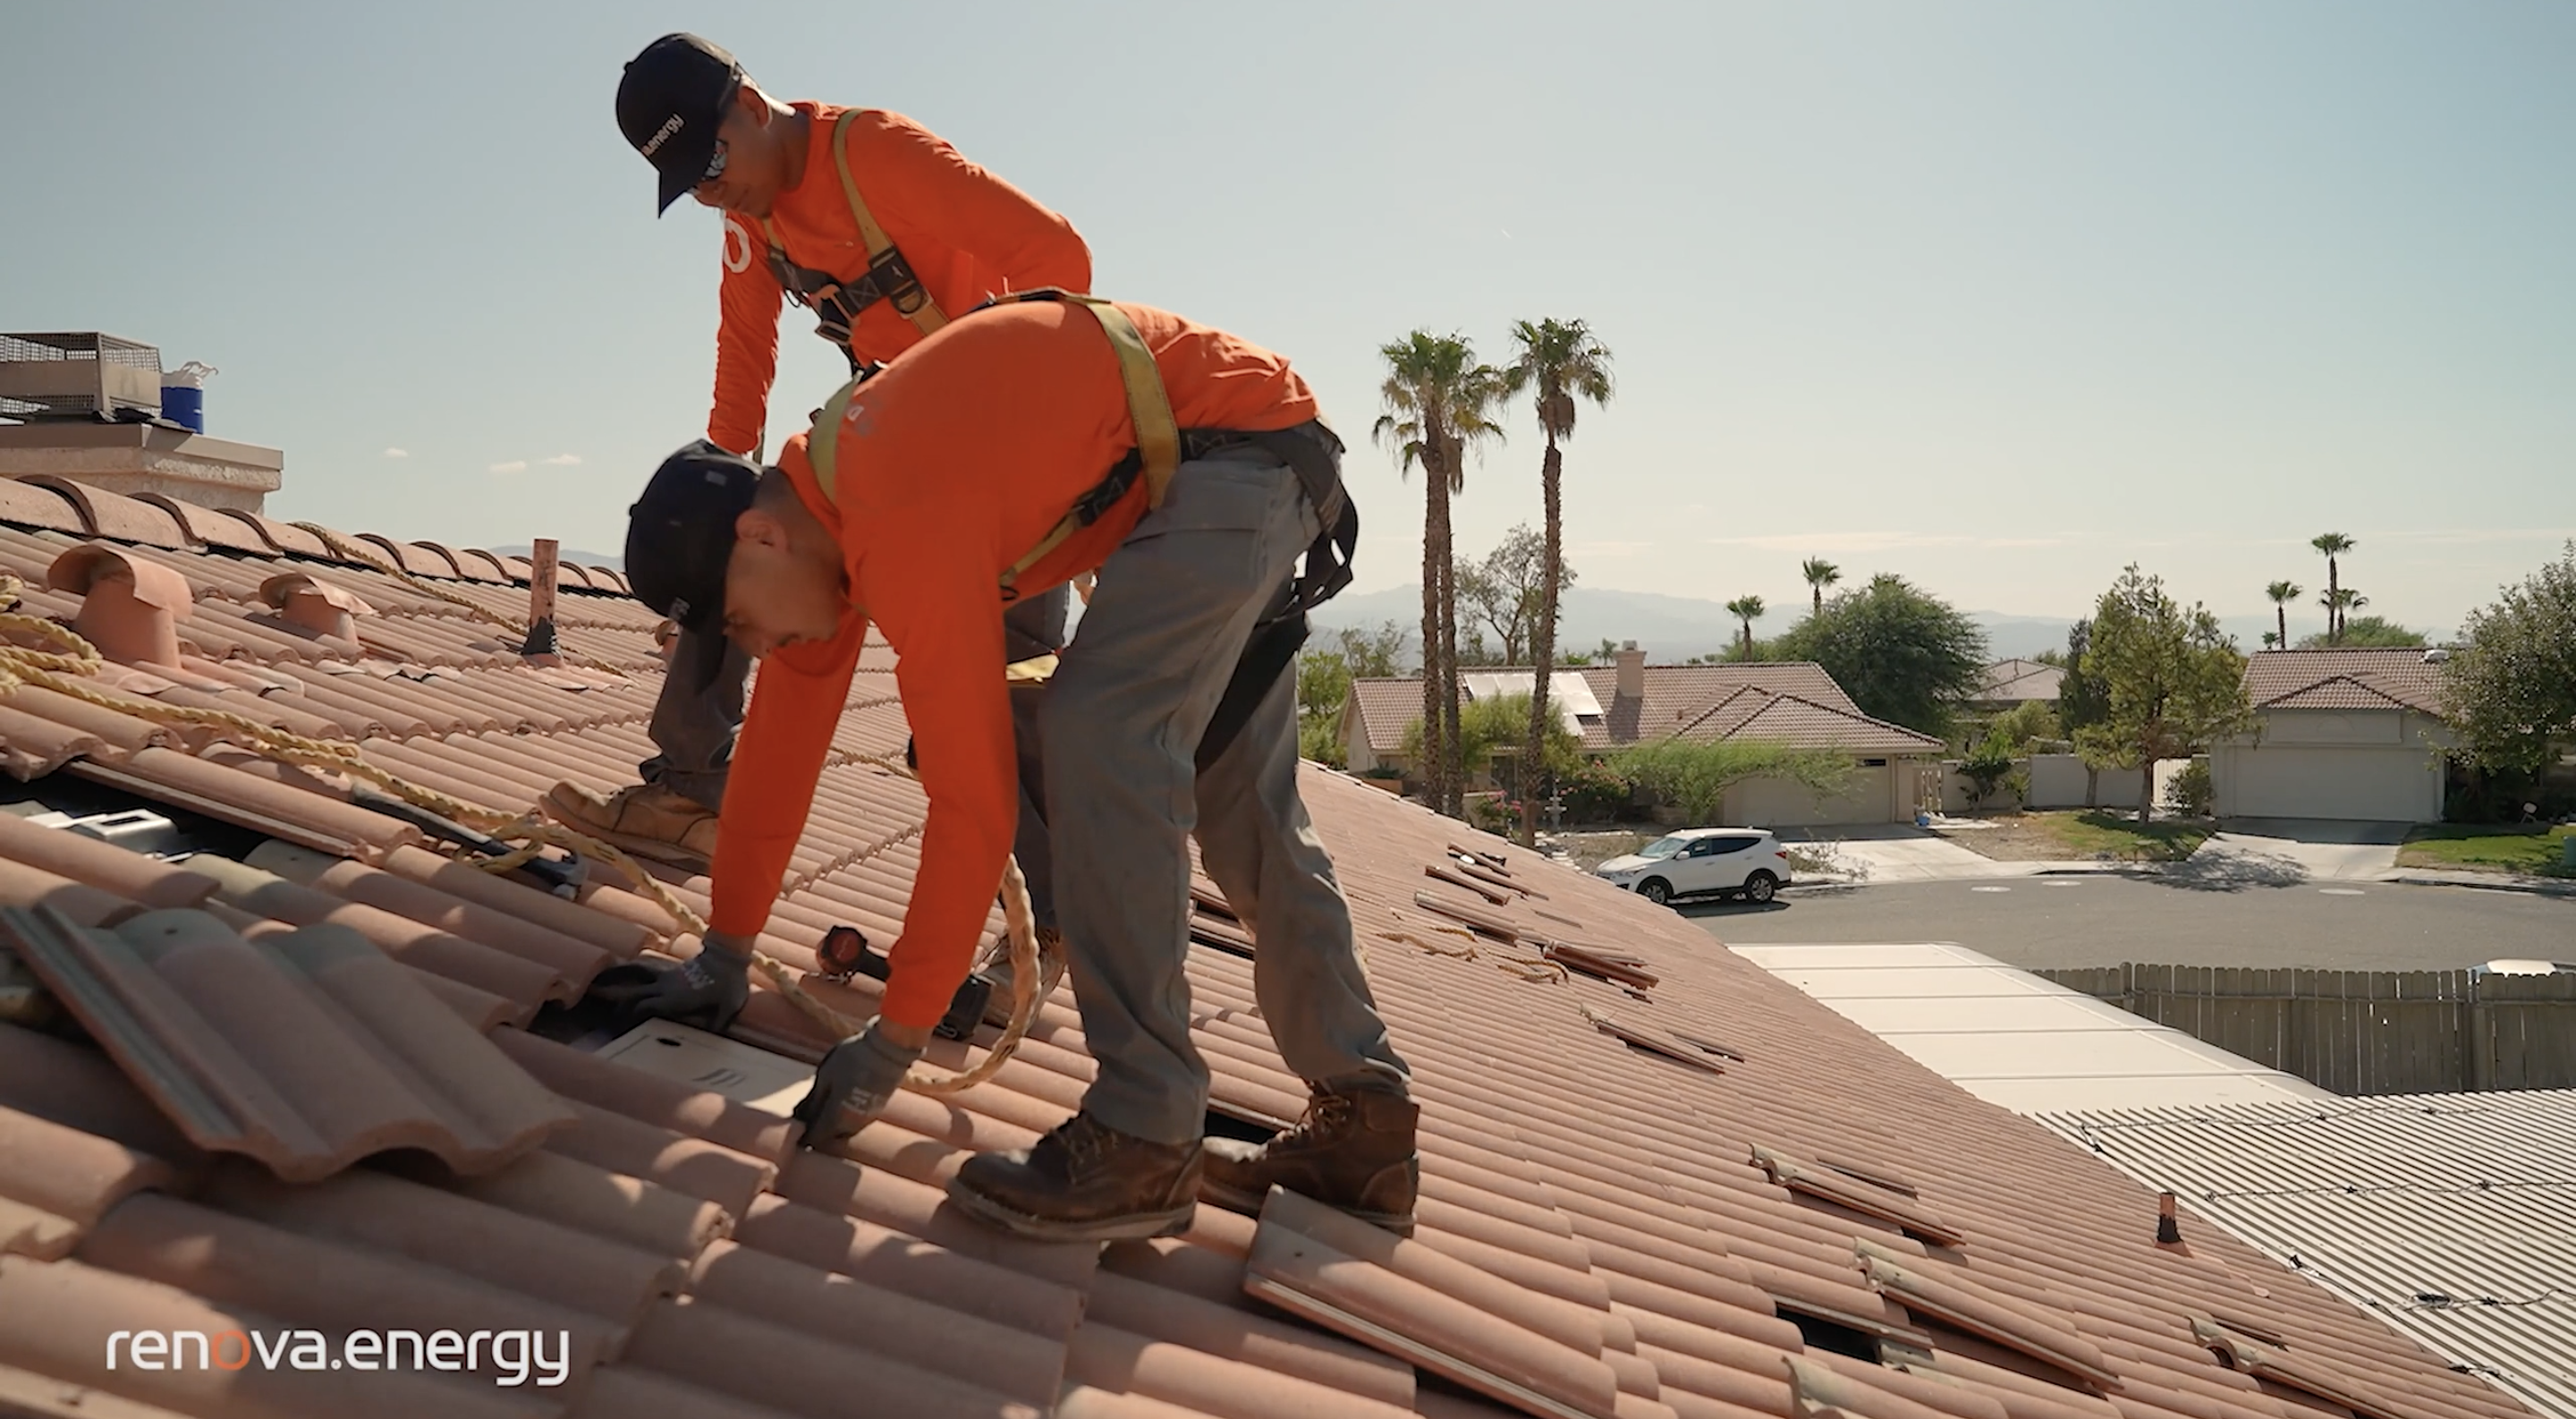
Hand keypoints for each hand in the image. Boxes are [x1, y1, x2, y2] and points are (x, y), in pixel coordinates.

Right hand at [594, 937, 750, 1031]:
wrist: (729, 955)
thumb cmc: (729, 984)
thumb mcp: (727, 1009)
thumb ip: (717, 1024)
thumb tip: (713, 1039)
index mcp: (674, 999)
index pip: (643, 1008)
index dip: (629, 1018)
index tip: (618, 1030)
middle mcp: (665, 987)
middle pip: (633, 995)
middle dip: (618, 1006)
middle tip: (605, 1018)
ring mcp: (666, 975)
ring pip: (635, 974)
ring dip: (617, 977)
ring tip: (599, 980)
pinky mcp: (671, 968)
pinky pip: (645, 968)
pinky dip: (631, 969)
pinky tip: (623, 970)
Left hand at [790, 1024, 924, 1149]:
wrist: (889, 1049)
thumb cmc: (853, 1059)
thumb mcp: (825, 1076)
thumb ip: (812, 1101)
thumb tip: (799, 1117)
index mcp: (836, 1118)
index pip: (815, 1138)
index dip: (803, 1134)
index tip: (796, 1126)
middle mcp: (852, 1125)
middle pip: (830, 1137)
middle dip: (818, 1129)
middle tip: (808, 1112)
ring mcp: (867, 1119)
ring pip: (844, 1130)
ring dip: (833, 1124)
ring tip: (825, 1104)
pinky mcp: (877, 1110)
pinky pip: (856, 1121)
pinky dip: (845, 1116)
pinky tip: (842, 1099)